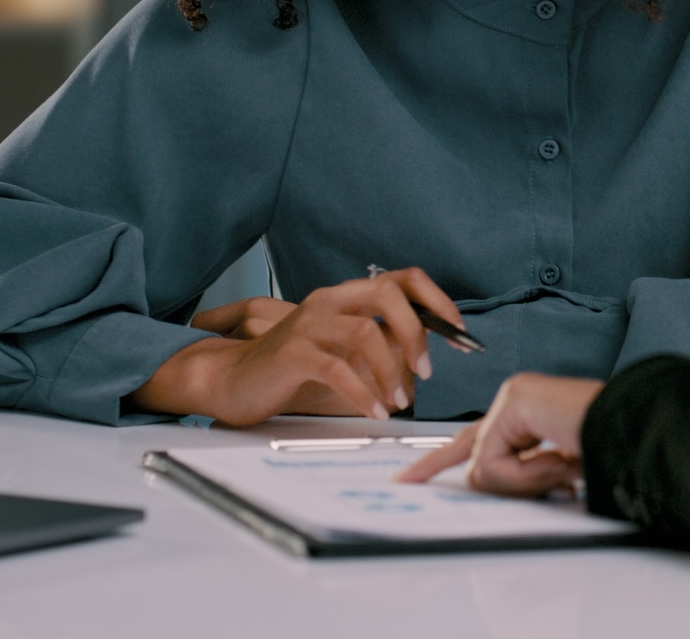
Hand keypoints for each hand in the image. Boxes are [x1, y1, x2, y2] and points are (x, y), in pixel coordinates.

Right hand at [130, 267, 465, 425]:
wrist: (232, 381)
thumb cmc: (290, 370)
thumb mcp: (340, 354)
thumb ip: (377, 350)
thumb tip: (422, 365)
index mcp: (345, 297)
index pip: (403, 278)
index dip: (437, 300)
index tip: (458, 332)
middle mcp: (328, 301)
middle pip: (388, 294)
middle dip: (417, 331)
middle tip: (426, 369)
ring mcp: (308, 324)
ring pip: (365, 332)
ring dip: (392, 370)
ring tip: (398, 401)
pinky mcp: (292, 353)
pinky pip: (338, 369)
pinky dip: (363, 393)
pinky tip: (375, 411)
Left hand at [395, 373, 603, 496]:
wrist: (637, 435)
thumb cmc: (609, 455)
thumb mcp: (552, 475)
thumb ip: (517, 476)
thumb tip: (479, 480)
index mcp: (529, 415)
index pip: (475, 440)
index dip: (439, 460)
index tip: (409, 477)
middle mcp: (517, 399)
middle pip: (468, 447)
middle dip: (437, 467)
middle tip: (413, 482)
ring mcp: (515, 396)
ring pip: (482, 466)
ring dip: (524, 484)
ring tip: (565, 470)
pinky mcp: (515, 401)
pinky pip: (493, 462)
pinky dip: (526, 476)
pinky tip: (562, 461)